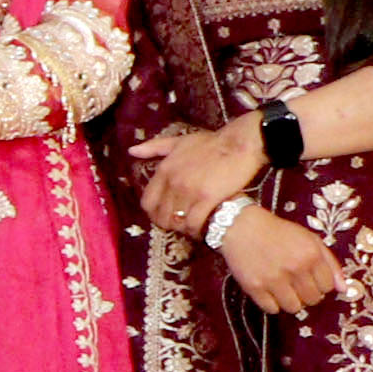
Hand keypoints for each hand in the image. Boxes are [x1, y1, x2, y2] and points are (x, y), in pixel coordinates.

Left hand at [139, 121, 264, 240]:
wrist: (240, 143)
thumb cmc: (212, 142)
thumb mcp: (179, 141)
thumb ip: (155, 147)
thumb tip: (132, 151)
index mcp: (164, 170)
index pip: (148, 201)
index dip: (153, 213)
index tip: (163, 216)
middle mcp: (173, 182)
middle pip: (161, 215)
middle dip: (168, 224)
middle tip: (179, 226)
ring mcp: (190, 191)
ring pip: (177, 221)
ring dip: (182, 228)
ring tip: (190, 228)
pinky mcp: (208, 198)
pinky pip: (194, 223)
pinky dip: (195, 230)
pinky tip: (201, 229)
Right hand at [222, 208, 343, 318]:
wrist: (242, 226)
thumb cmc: (278, 232)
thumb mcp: (310, 240)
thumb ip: (330, 263)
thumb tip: (343, 288)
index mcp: (311, 255)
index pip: (327, 287)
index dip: (320, 284)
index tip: (310, 279)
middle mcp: (294, 268)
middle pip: (312, 299)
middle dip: (307, 294)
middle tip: (295, 283)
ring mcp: (274, 279)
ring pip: (294, 307)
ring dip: (290, 301)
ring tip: (283, 288)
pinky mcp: (255, 287)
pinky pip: (272, 309)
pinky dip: (272, 303)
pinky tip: (269, 290)